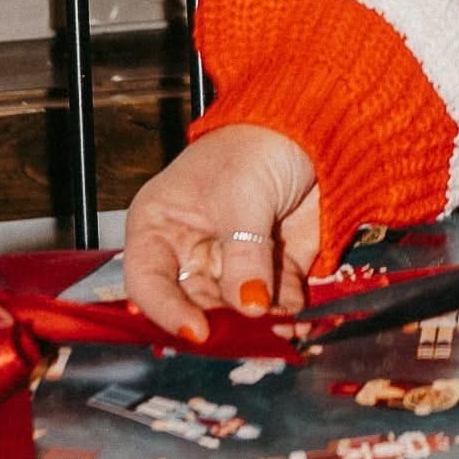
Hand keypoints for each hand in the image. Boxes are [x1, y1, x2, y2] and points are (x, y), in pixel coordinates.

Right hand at [123, 124, 320, 341]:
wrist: (310, 123)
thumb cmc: (256, 144)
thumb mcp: (242, 197)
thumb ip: (243, 255)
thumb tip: (250, 307)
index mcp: (160, 226)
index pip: (148, 282)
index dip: (167, 310)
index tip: (198, 331)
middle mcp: (190, 250)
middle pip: (194, 304)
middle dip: (222, 324)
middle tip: (247, 334)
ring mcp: (232, 260)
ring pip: (235, 308)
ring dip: (258, 324)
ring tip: (280, 328)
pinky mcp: (270, 265)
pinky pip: (273, 300)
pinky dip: (286, 312)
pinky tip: (297, 318)